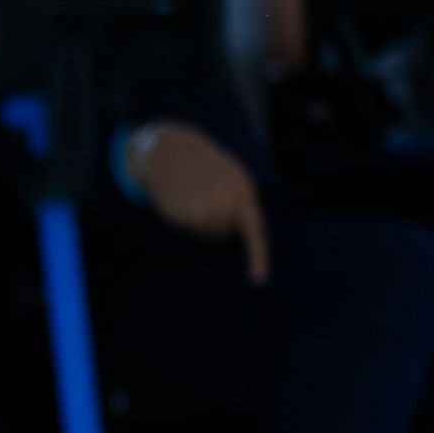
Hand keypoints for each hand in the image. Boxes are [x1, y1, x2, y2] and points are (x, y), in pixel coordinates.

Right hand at [127, 121, 270, 284]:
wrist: (174, 152)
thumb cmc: (210, 167)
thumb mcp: (235, 180)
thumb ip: (241, 205)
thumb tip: (239, 235)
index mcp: (242, 194)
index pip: (255, 232)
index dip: (258, 257)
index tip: (259, 280)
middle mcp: (221, 205)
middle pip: (225, 234)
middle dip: (220, 222)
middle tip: (210, 198)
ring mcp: (198, 212)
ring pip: (206, 233)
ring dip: (201, 221)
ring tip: (196, 197)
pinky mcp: (178, 216)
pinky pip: (187, 230)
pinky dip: (185, 220)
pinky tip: (182, 201)